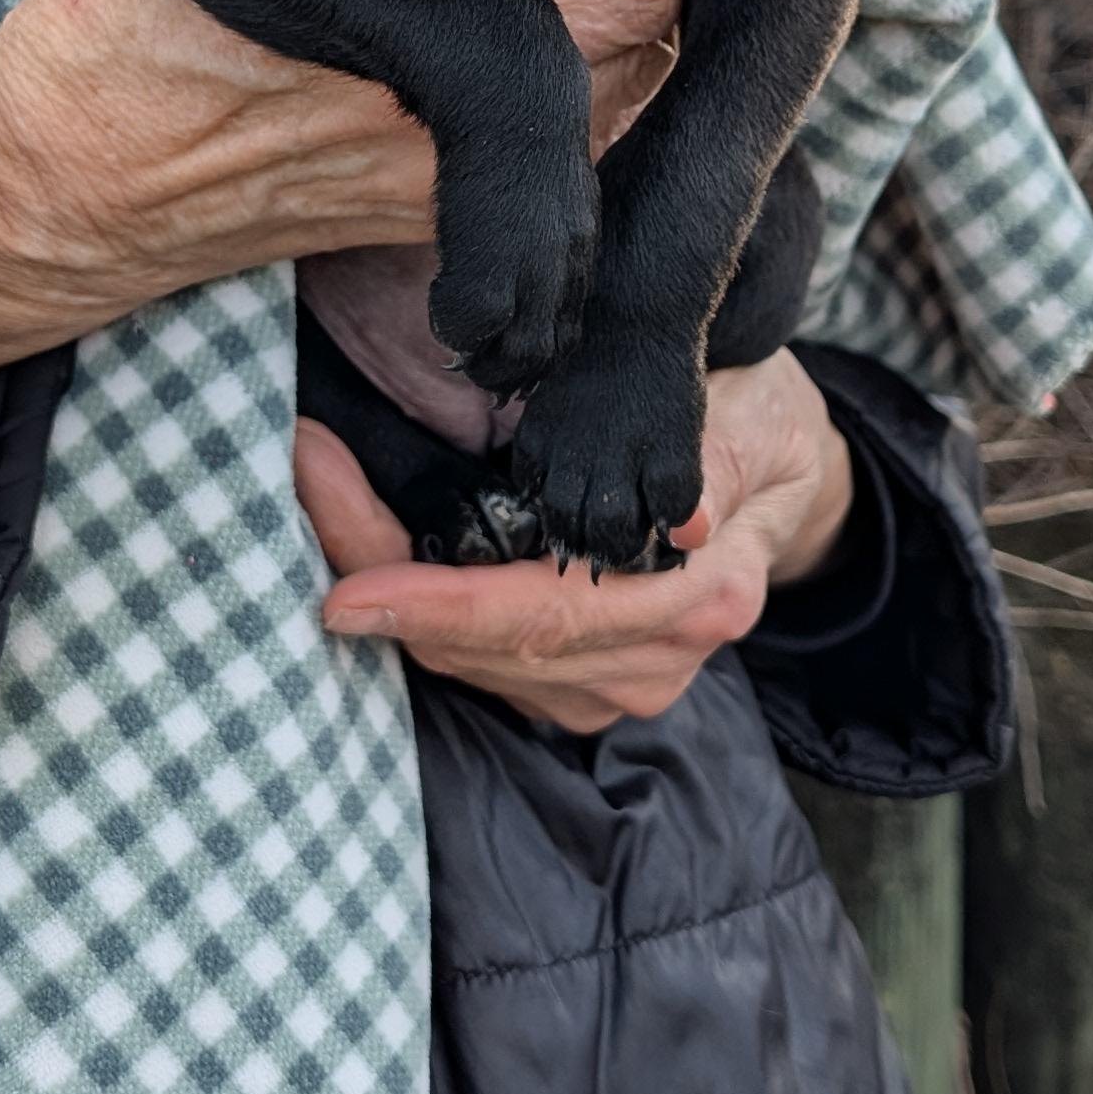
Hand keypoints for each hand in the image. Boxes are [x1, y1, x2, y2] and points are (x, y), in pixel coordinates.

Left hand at [296, 349, 857, 733]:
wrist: (789, 484)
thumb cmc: (759, 423)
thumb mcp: (754, 411)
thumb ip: (711, 457)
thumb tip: (680, 523)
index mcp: (697, 594)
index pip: (545, 618)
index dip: (439, 607)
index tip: (344, 593)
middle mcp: (651, 657)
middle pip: (481, 646)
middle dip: (378, 572)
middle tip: (303, 469)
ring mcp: (613, 681)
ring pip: (464, 660)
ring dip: (384, 586)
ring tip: (320, 477)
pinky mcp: (578, 682)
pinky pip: (472, 659)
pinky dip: (414, 606)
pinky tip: (369, 537)